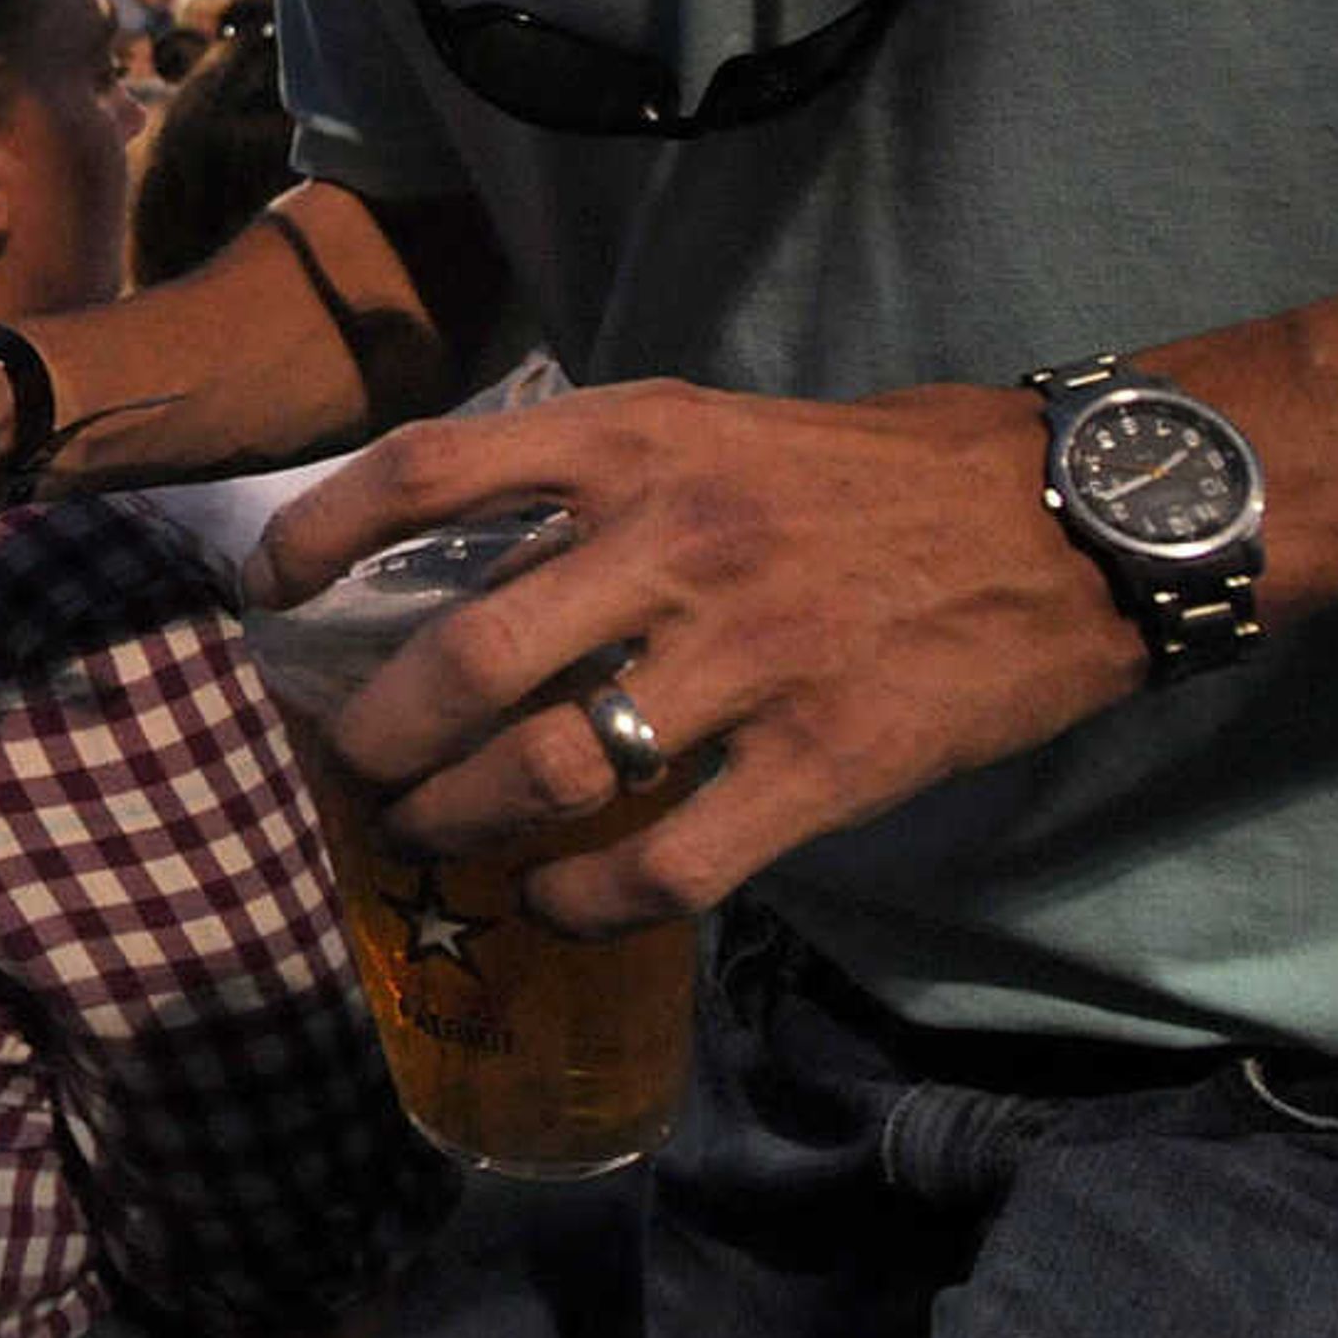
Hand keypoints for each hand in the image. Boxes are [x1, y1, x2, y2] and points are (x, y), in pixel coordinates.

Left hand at [244, 378, 1146, 933]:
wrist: (1072, 517)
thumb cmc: (880, 471)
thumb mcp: (720, 433)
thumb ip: (599, 496)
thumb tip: (470, 576)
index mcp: (642, 441)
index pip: (431, 470)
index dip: (323, 531)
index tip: (265, 589)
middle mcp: (679, 540)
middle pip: (467, 654)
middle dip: (382, 732)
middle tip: (354, 767)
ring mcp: (751, 657)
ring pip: (551, 768)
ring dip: (463, 820)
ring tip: (428, 837)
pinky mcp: (823, 762)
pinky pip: (667, 861)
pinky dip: (583, 898)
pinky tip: (549, 904)